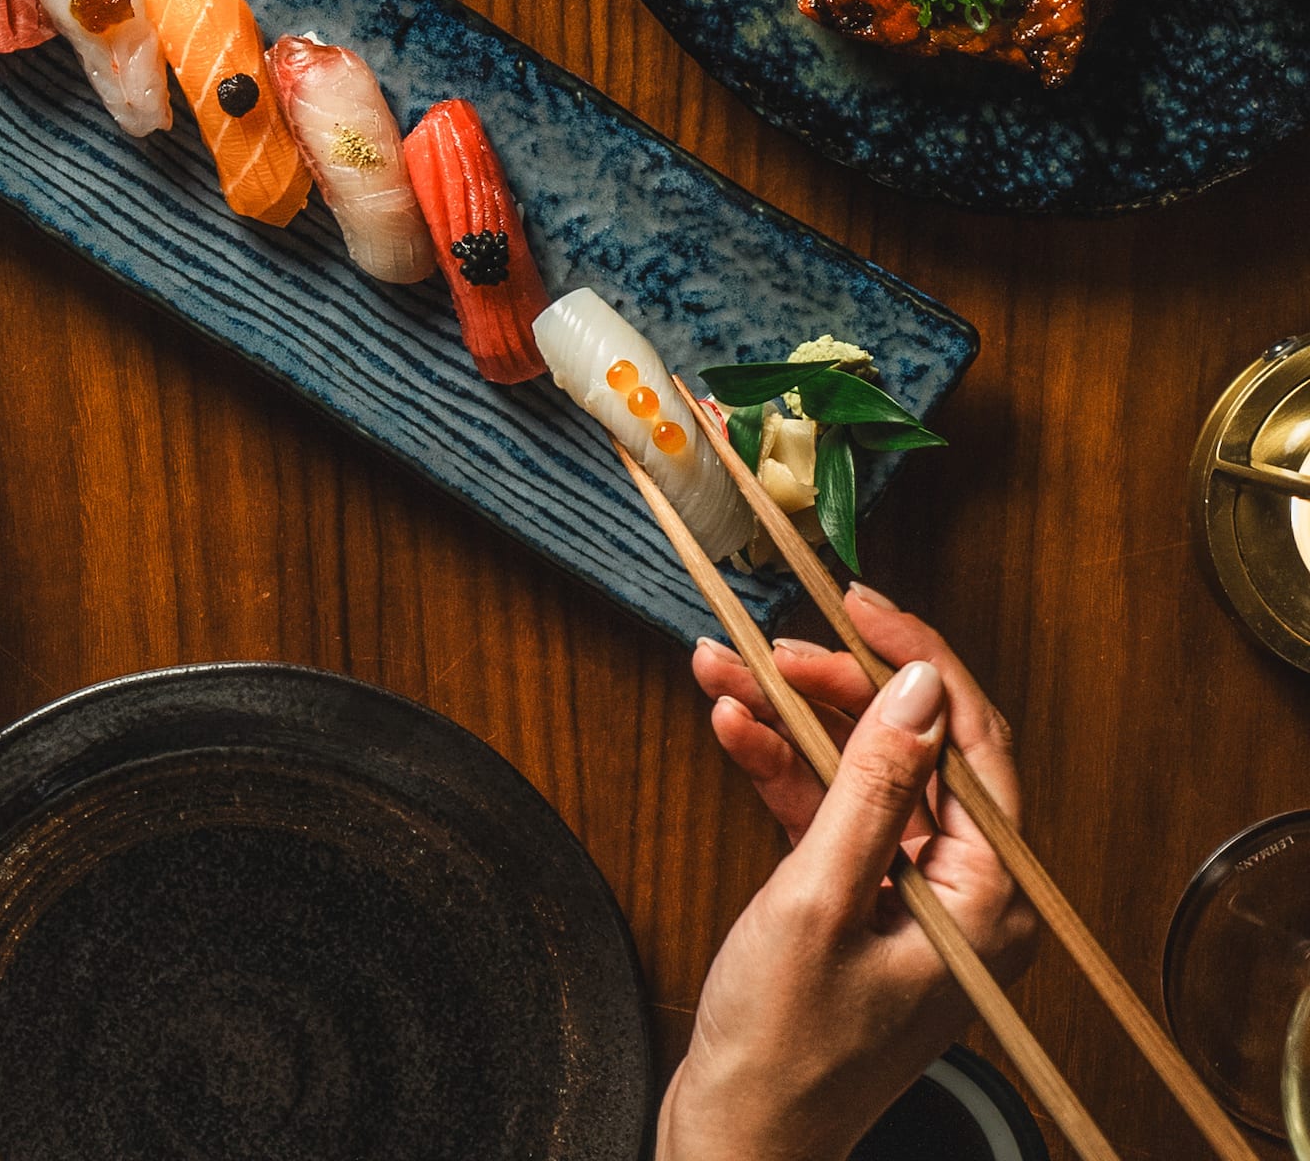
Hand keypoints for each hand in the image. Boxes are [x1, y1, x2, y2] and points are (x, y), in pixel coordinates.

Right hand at [656, 587, 1036, 1160]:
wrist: (737, 1138)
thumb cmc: (784, 1047)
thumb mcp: (821, 897)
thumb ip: (873, 785)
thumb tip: (918, 689)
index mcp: (986, 898)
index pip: (973, 742)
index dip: (918, 660)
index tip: (860, 603)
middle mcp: (961, 890)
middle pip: (909, 746)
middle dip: (834, 687)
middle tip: (771, 644)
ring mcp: (906, 894)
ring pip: (858, 768)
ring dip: (790, 717)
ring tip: (724, 671)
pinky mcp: (855, 899)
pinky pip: (824, 806)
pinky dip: (777, 765)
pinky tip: (731, 725)